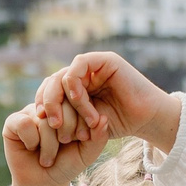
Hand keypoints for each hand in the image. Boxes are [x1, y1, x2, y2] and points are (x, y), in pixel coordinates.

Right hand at [2, 100, 111, 185]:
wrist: (44, 182)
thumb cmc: (67, 163)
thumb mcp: (87, 152)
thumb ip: (98, 137)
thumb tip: (104, 118)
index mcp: (68, 106)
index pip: (78, 102)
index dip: (81, 123)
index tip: (80, 140)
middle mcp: (49, 105)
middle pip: (60, 109)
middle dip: (65, 135)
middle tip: (63, 147)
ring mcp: (30, 112)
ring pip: (43, 120)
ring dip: (49, 145)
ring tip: (48, 157)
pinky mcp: (13, 121)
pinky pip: (24, 124)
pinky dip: (32, 141)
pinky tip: (31, 148)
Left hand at [40, 52, 179, 151]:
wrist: (145, 119)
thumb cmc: (117, 123)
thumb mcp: (84, 124)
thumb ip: (65, 118)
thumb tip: (40, 118)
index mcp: (75, 87)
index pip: (49, 90)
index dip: (42, 103)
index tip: (42, 121)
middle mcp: (81, 74)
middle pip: (52, 81)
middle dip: (49, 103)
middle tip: (52, 123)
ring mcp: (92, 66)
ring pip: (63, 75)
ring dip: (66, 101)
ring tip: (77, 121)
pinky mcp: (104, 60)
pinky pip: (79, 66)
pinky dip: (75, 85)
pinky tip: (80, 102)